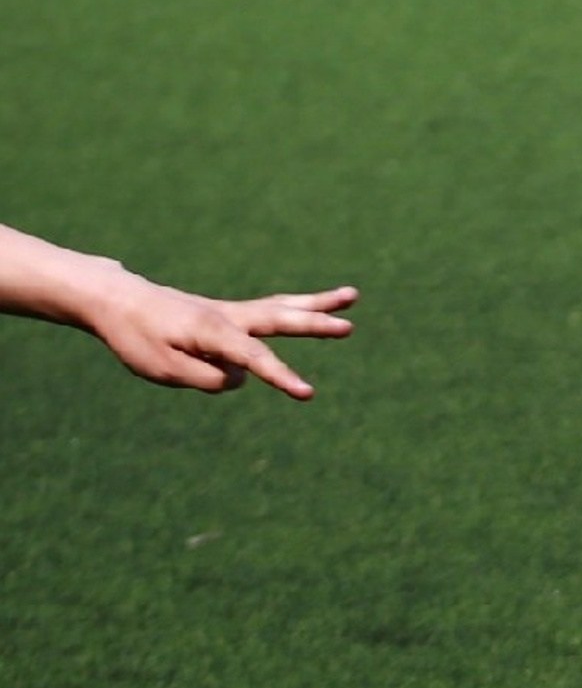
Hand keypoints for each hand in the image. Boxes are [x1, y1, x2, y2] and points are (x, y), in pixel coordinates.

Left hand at [87, 271, 357, 399]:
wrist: (122, 301)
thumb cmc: (139, 338)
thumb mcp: (164, 369)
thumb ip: (207, 377)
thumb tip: (242, 378)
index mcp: (214, 331)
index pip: (255, 358)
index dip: (282, 376)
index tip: (308, 393)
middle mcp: (230, 316)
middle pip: (282, 319)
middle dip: (317, 324)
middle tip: (350, 326)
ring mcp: (232, 311)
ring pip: (283, 306)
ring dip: (318, 303)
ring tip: (352, 294)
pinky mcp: (227, 314)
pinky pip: (270, 309)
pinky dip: (296, 306)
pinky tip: (308, 308)